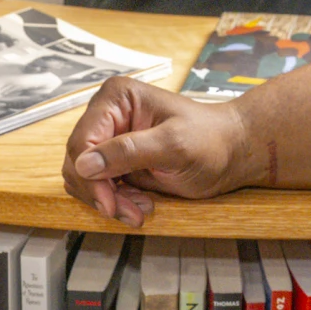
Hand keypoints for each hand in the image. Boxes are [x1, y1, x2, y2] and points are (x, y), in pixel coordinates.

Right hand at [61, 77, 255, 226]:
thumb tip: (85, 163)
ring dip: (109, 200)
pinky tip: (141, 204)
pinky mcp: (117, 160)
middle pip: (78, 161)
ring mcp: (111, 138)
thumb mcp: (173, 145)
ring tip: (140, 208)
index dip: (90, 177)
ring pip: (85, 178)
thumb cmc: (212, 139)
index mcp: (117, 98)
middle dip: (101, 192)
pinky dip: (116, 201)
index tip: (109, 203)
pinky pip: (99, 186)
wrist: (232, 152)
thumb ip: (129, 151)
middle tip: (130, 211)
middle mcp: (108, 114)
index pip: (82, 141)